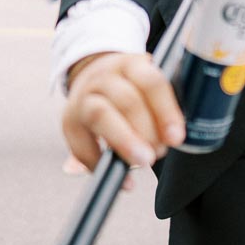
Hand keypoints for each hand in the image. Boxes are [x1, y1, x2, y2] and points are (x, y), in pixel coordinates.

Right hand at [61, 53, 186, 172]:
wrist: (91, 75)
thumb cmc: (131, 87)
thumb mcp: (148, 82)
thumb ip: (163, 103)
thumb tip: (175, 136)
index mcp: (131, 64)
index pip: (150, 82)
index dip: (165, 111)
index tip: (176, 137)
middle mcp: (104, 77)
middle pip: (126, 100)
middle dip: (146, 130)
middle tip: (159, 152)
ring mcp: (83, 98)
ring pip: (101, 116)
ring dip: (124, 142)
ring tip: (143, 161)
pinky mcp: (69, 122)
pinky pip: (82, 147)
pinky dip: (102, 166)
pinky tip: (124, 181)